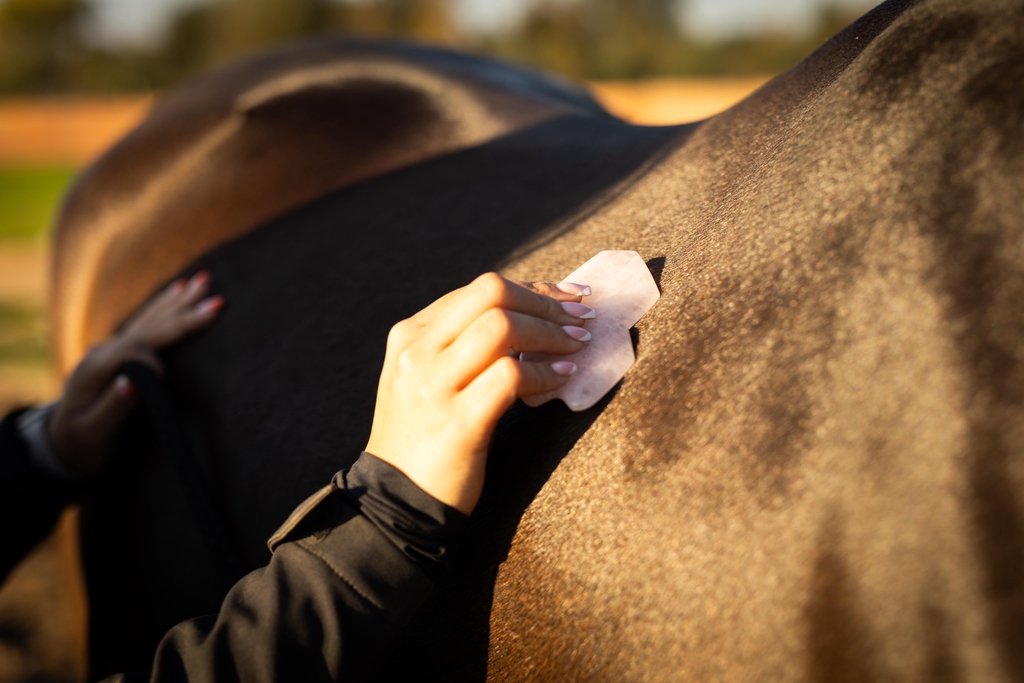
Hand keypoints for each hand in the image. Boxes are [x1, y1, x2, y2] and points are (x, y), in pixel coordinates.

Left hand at [47, 272, 223, 474]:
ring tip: (204, 280)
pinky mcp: (120, 350)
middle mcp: (102, 351)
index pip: (133, 352)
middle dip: (183, 314)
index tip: (161, 380)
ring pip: (150, 320)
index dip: (151, 361)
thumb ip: (114, 406)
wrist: (62, 442)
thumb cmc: (83, 442)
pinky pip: (147, 323)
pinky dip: (166, 305)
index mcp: (95, 369)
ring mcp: (110, 347)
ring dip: (179, 301)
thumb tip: (133, 381)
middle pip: (148, 328)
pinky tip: (180, 288)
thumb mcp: (95, 431)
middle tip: (218, 302)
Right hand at [365, 273, 593, 513]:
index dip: (533, 289)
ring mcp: (433, 386)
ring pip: (503, 327)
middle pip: (492, 294)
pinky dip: (546, 372)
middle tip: (582, 319)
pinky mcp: (457, 423)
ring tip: (577, 346)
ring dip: (551, 333)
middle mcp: (417, 353)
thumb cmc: (425, 440)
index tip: (568, 297)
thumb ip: (462, 346)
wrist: (395, 503)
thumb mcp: (428, 380)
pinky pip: (512, 376)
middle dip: (546, 302)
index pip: (480, 290)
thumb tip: (532, 317)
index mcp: (410, 335)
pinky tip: (563, 377)